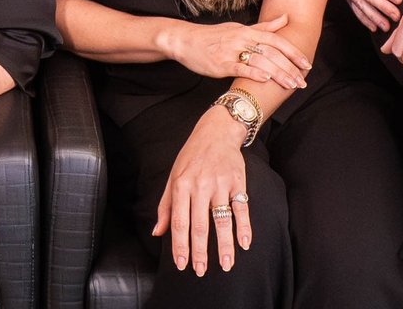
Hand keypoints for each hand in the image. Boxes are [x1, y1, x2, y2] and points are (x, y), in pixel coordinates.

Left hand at [154, 106, 251, 275]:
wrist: (216, 132)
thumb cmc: (191, 157)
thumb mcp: (173, 177)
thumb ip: (165, 206)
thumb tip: (157, 232)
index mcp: (181, 185)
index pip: (179, 222)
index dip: (180, 245)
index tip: (181, 264)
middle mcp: (200, 186)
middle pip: (200, 225)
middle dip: (200, 252)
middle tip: (201, 271)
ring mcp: (220, 184)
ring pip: (222, 220)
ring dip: (224, 245)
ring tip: (226, 265)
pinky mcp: (237, 182)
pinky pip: (242, 208)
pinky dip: (244, 227)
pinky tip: (244, 244)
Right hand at [161, 15, 308, 89]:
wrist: (186, 40)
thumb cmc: (214, 36)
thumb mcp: (240, 28)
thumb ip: (264, 27)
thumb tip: (285, 18)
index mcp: (248, 31)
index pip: (276, 41)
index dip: (293, 53)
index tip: (306, 65)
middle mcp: (242, 39)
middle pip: (272, 53)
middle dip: (290, 68)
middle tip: (303, 81)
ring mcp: (231, 51)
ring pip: (260, 61)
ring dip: (278, 74)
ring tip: (291, 85)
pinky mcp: (220, 63)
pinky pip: (239, 67)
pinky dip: (253, 73)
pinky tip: (266, 80)